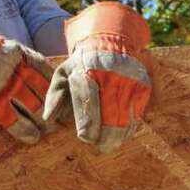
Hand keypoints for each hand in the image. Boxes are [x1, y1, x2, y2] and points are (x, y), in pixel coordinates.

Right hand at [0, 11, 53, 144]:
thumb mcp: (11, 48)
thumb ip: (28, 61)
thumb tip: (48, 76)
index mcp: (24, 56)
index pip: (49, 75)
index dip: (59, 90)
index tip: (66, 99)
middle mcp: (18, 71)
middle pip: (44, 93)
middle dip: (54, 108)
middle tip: (61, 120)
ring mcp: (5, 86)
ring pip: (33, 108)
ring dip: (43, 121)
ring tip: (49, 130)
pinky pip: (12, 119)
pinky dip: (24, 130)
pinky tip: (33, 137)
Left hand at [43, 2, 151, 153]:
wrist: (108, 43)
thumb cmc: (79, 66)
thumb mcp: (61, 75)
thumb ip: (54, 97)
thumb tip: (48, 119)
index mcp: (85, 72)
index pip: (87, 101)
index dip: (88, 122)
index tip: (86, 138)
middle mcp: (108, 74)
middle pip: (109, 113)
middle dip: (106, 134)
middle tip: (102, 147)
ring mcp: (128, 79)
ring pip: (126, 115)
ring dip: (119, 134)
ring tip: (112, 144)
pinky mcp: (141, 84)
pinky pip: (137, 111)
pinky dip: (131, 125)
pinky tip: (123, 132)